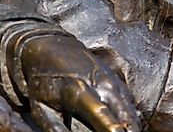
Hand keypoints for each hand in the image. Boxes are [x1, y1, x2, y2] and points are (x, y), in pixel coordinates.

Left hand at [15, 34, 140, 131]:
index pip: (103, 116)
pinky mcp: (118, 81)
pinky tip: (129, 130)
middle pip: (124, 116)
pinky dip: (130, 119)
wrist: (51, 48)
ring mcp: (112, 82)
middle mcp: (101, 85)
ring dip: (132, 127)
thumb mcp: (41, 108)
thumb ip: (55, 129)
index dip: (113, 130)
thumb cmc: (43, 82)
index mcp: (79, 93)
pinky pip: (130, 105)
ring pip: (130, 112)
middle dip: (129, 131)